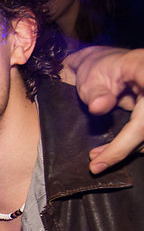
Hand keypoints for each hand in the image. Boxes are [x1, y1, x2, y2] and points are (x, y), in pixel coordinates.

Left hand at [64, 47, 143, 173]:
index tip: (116, 148)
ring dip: (128, 150)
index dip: (134, 132)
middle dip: (124, 148)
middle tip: (96, 163)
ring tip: (97, 158)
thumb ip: (95, 93)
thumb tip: (99, 107)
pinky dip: (131, 146)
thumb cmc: (98, 70)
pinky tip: (109, 152)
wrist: (107, 67)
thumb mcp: (91, 78)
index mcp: (142, 68)